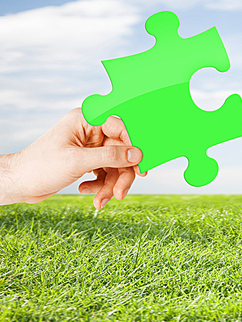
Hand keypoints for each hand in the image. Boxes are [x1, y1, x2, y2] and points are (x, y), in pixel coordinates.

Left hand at [0, 108, 145, 208]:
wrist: (20, 183)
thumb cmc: (40, 166)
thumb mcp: (78, 161)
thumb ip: (110, 156)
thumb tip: (137, 154)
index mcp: (87, 120)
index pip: (121, 129)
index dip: (133, 147)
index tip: (141, 166)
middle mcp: (90, 131)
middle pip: (121, 152)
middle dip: (120, 175)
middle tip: (120, 194)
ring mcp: (90, 147)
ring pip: (115, 165)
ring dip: (110, 185)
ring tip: (100, 200)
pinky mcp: (88, 161)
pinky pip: (106, 173)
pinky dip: (101, 186)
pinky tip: (87, 191)